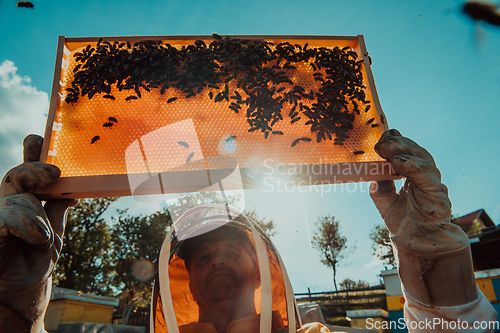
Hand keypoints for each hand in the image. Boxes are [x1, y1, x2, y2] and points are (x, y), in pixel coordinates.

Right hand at [0, 135, 76, 331]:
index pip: (27, 173)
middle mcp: (8, 205)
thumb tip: (71, 189)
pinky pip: (6, 218)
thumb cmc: (34, 262)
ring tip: (44, 236)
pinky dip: (25, 225)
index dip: (31, 153)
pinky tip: (37, 237)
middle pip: (16, 176)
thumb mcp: (53, 232)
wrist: (22, 295)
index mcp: (25, 202)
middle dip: (33, 168)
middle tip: (54, 172)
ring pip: (15, 197)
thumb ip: (56, 208)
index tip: (38, 137)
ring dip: (35, 215)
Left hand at [370, 129, 476, 306]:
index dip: (398, 141)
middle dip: (399, 143)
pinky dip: (412, 167)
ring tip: (387, 148)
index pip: (409, 151)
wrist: (420, 249)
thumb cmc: (406, 224)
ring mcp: (435, 186)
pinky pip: (427, 178)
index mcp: (415, 175)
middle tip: (381, 140)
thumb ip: (380, 191)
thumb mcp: (386, 205)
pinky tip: (398, 161)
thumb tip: (372, 178)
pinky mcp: (439, 197)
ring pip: (424, 161)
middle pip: (416, 152)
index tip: (383, 135)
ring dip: (405, 151)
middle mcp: (427, 177)